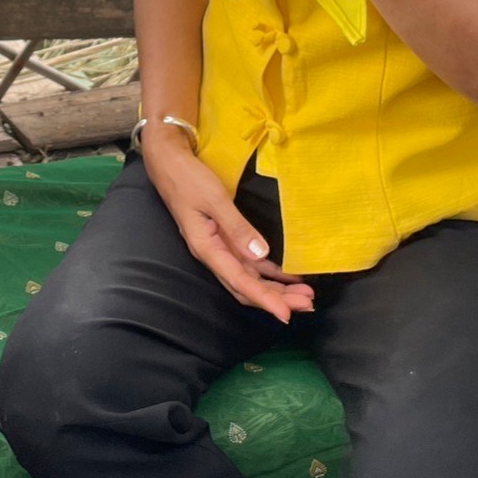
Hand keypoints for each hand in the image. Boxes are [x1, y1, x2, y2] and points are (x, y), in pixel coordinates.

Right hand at [141, 122, 314, 321]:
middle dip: (277, 299)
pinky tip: (287, 276)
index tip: (287, 314)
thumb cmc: (188, 179)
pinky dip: (269, 271)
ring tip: (304, 294)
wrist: (168, 163)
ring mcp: (219, 248)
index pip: (241, 283)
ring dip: (276, 288)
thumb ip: (237, 227)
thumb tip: (261, 254)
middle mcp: (214, 255)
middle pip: (247, 287)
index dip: (265, 300)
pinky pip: (249, 262)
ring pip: (250, 277)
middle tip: (308, 304)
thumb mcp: (214, 199)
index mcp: (208, 249)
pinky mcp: (224, 238)